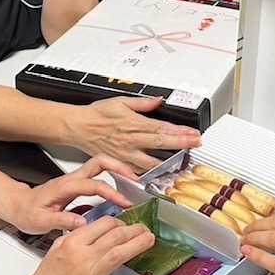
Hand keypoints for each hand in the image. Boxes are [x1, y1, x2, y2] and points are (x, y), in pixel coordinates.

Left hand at [4, 156, 136, 234]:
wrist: (17, 205)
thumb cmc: (27, 212)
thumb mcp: (40, 221)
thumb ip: (61, 220)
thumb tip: (82, 222)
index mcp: (65, 187)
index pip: (95, 185)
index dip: (112, 193)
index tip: (125, 203)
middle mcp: (72, 179)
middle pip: (101, 162)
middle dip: (120, 168)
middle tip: (136, 180)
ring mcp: (75, 180)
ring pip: (101, 166)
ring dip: (118, 171)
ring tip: (133, 184)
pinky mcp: (77, 185)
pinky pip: (98, 177)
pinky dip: (111, 179)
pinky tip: (119, 192)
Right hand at [20, 216, 155, 274]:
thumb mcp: (57, 249)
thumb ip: (77, 237)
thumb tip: (97, 228)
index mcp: (72, 244)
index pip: (103, 224)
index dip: (119, 222)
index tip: (126, 225)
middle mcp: (82, 259)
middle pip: (114, 237)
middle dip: (134, 230)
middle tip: (144, 229)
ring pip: (118, 255)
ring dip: (137, 245)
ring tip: (149, 240)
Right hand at [70, 97, 200, 171]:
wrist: (78, 127)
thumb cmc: (97, 114)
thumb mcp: (120, 101)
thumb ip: (142, 103)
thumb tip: (158, 100)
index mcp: (133, 124)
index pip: (162, 129)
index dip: (180, 132)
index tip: (194, 134)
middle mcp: (130, 141)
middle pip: (161, 145)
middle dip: (181, 145)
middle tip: (196, 144)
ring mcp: (125, 155)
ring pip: (151, 163)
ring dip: (170, 163)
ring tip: (184, 162)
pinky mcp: (119, 164)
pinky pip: (138, 171)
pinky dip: (152, 173)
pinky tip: (163, 173)